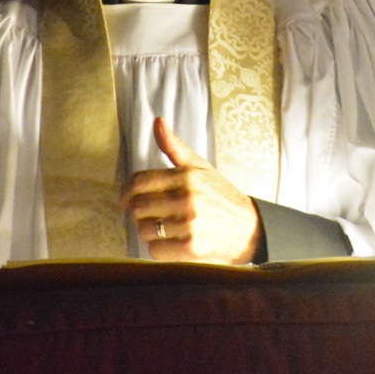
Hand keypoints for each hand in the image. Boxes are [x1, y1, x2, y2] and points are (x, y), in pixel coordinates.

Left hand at [120, 117, 261, 263]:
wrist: (249, 227)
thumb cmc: (220, 195)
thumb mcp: (200, 166)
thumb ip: (174, 146)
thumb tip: (157, 122)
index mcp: (187, 176)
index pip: (140, 181)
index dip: (126, 191)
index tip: (125, 199)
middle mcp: (187, 198)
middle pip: (138, 207)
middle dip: (137, 212)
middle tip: (147, 214)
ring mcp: (190, 224)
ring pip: (144, 229)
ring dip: (148, 231)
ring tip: (162, 227)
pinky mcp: (191, 248)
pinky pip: (155, 250)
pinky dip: (159, 249)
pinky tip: (171, 242)